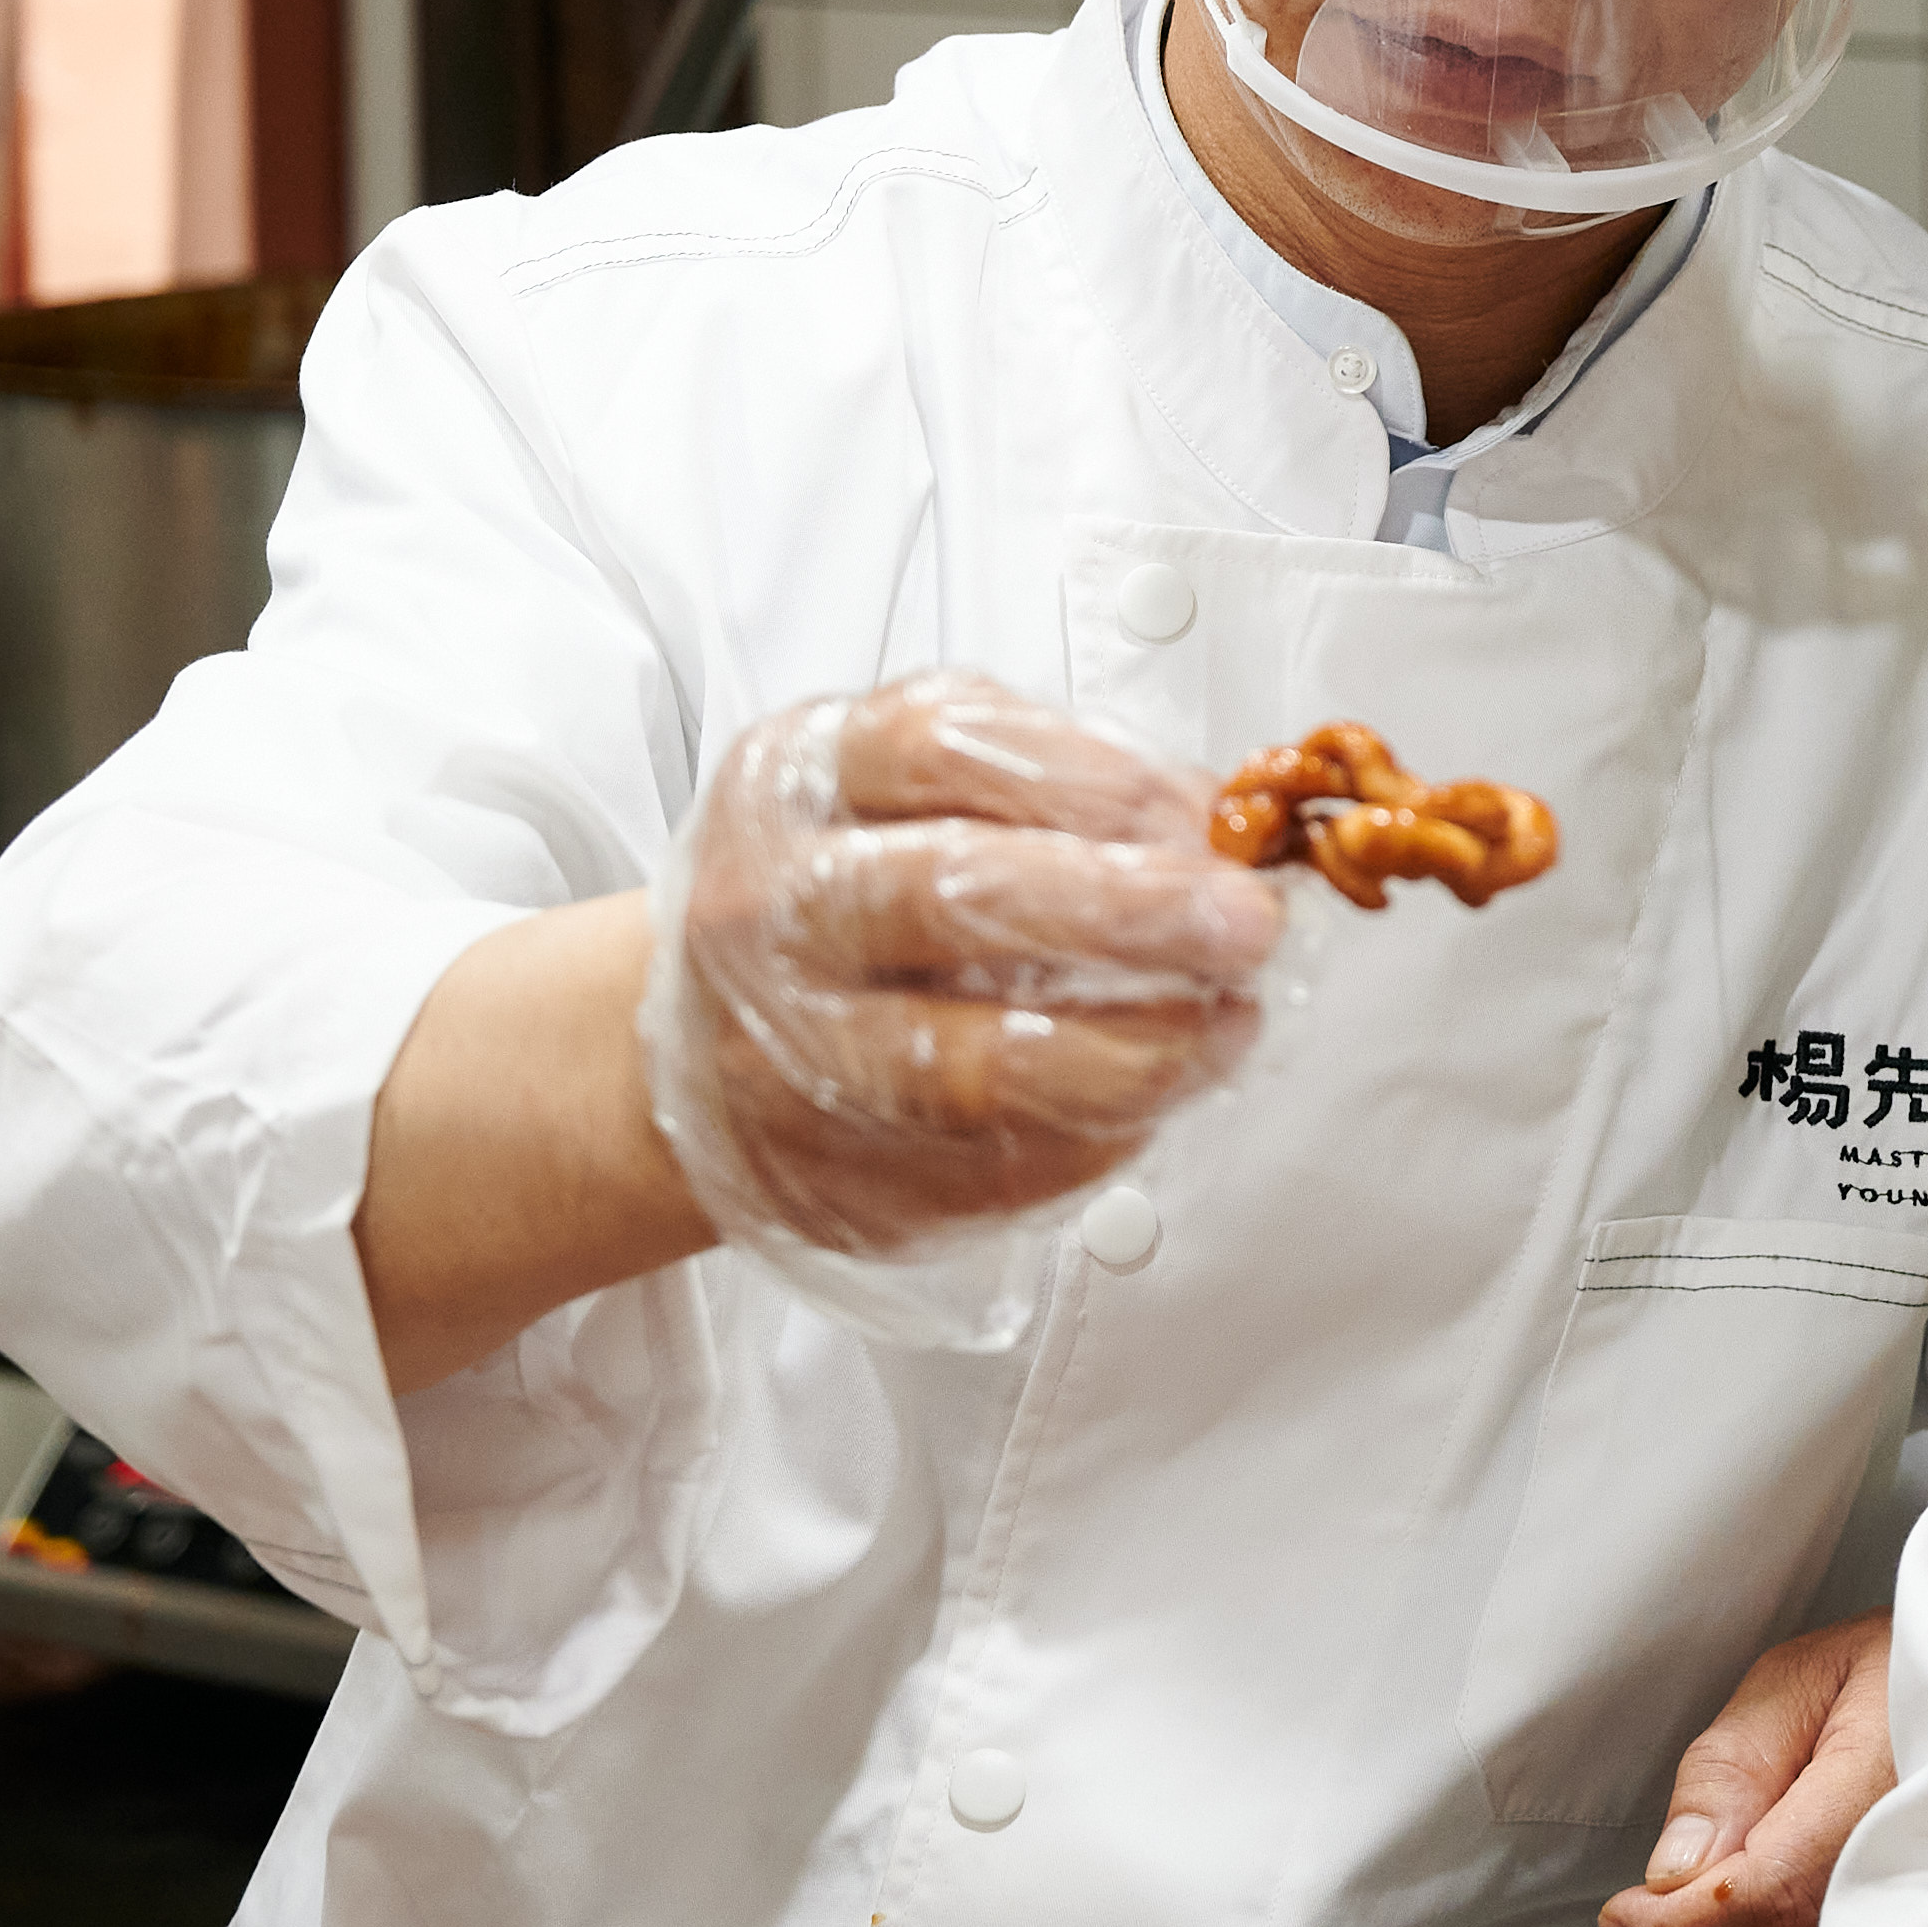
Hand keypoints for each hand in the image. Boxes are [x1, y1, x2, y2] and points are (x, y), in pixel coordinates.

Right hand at [648, 673, 1284, 1258]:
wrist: (682, 1051)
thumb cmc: (834, 891)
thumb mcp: (908, 786)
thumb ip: (1053, 778)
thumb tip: (1218, 820)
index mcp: (796, 781)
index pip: (939, 750)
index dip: (1094, 781)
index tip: (1208, 816)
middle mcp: (770, 911)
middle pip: (950, 897)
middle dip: (1123, 912)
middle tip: (1245, 924)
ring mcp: (785, 1054)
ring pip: (967, 1064)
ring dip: (1129, 1051)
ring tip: (1226, 1027)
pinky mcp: (827, 1176)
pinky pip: (978, 1170)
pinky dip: (1091, 1141)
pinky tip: (1155, 1101)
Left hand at [1600, 1611, 1890, 1926]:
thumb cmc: (1893, 1661)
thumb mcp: (1797, 1677)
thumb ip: (1730, 1770)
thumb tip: (1672, 1872)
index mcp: (1886, 1777)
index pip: (1770, 1891)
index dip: (1682, 1922)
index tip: (1625, 1916)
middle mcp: (1921, 1848)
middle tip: (1650, 1918)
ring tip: (1698, 1911)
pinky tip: (1756, 1919)